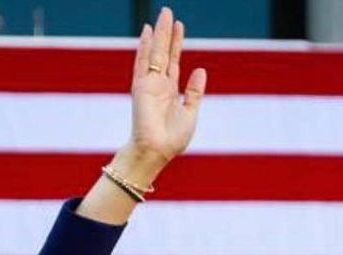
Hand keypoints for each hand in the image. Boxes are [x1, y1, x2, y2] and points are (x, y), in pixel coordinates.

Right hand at [126, 6, 206, 173]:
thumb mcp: (190, 113)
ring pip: (155, 53)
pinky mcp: (141, 88)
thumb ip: (194, 92)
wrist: (156, 152)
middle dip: (167, 33)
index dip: (177, 44)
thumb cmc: (172, 141)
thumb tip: (200, 69)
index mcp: (170, 93)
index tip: (180, 26)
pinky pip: (143, 63)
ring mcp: (149, 85)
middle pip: (164, 54)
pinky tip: (148, 32)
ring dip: (159, 34)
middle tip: (169, 11)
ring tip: (162, 15)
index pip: (174, 63)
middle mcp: (159, 86)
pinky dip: (145, 47)